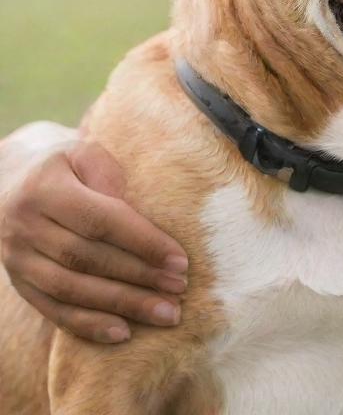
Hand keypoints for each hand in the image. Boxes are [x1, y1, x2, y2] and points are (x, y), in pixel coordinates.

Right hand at [0, 136, 188, 343]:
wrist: (11, 180)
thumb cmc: (66, 165)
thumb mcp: (86, 153)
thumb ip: (111, 177)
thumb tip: (140, 220)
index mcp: (45, 189)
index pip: (101, 221)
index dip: (143, 242)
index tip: (180, 260)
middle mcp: (25, 226)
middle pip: (87, 260)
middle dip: (139, 277)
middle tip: (179, 289)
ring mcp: (17, 258)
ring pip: (72, 290)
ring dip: (122, 306)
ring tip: (165, 314)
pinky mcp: (19, 282)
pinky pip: (53, 310)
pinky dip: (88, 325)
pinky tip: (123, 332)